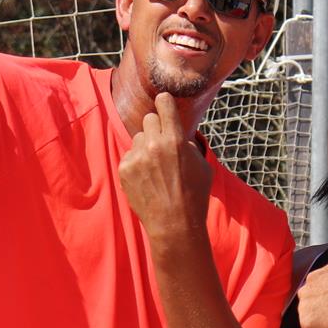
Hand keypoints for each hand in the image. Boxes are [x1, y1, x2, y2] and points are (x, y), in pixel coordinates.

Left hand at [118, 92, 212, 238]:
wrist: (174, 224)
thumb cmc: (194, 196)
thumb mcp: (202, 165)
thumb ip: (189, 144)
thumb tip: (181, 133)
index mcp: (176, 139)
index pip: (164, 103)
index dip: (165, 103)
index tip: (164, 103)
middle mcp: (154, 144)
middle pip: (148, 119)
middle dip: (156, 127)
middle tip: (163, 143)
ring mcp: (137, 157)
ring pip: (138, 138)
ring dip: (146, 147)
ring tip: (156, 168)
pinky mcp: (125, 169)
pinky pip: (130, 155)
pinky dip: (137, 163)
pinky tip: (148, 179)